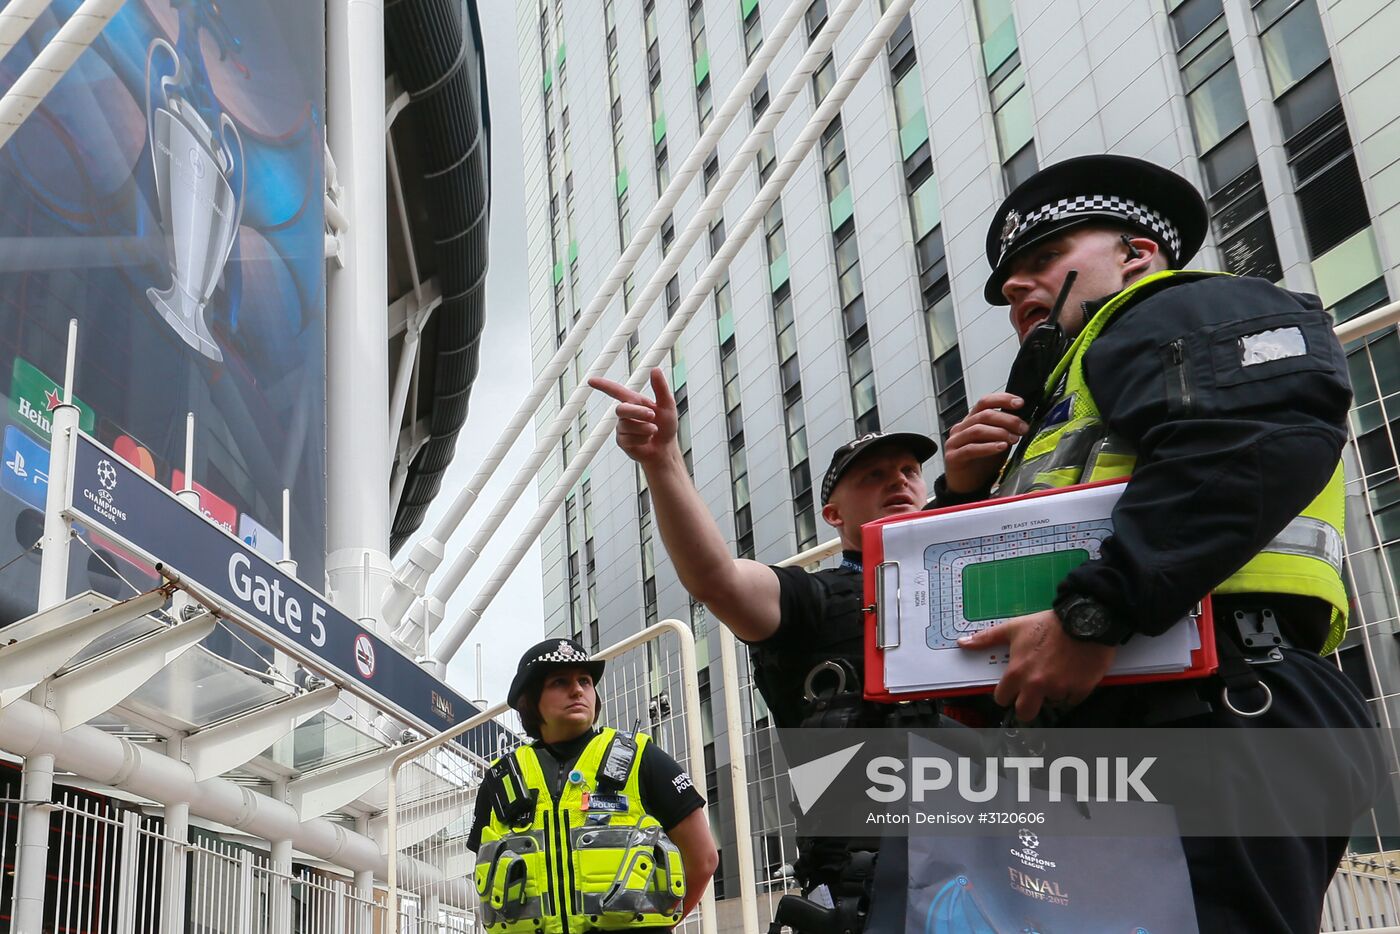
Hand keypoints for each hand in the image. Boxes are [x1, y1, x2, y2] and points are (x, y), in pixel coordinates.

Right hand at [588, 368, 677, 465]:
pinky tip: (647, 440)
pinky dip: (642, 439)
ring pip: (627, 425)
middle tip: (653, 415)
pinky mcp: (622, 442)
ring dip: (645, 428)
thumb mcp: (667, 404)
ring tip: (654, 430)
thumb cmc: (666, 425)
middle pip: (621, 409)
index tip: (590, 381)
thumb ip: (660, 388)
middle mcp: (625, 414)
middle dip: (638, 412)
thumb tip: (654, 369)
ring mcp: (622, 428)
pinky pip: (628, 439)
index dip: (603, 385)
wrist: (666, 448)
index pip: (616, 391)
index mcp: (634, 401)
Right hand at [942, 393, 1028, 493]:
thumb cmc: (982, 463)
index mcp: (971, 420)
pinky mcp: (953, 457)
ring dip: (999, 432)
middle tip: (1023, 428)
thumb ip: (1005, 430)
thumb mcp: (997, 442)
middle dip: (1007, 419)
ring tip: (1014, 439)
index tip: (1020, 403)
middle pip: (984, 415)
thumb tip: (1024, 420)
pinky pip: (971, 448)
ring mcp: (955, 442)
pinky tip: (1001, 447)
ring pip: (977, 430)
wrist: (967, 487)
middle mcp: (961, 428)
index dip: (1002, 399)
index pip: (985, 402)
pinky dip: (988, 447)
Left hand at [957, 609, 1116, 720]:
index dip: (1006, 693)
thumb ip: (987, 638)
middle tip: (1033, 693)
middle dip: (1026, 705)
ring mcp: (1060, 689)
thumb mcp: (1014, 628)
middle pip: (1024, 713)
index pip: (1002, 698)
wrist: (1086, 618)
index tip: (1013, 687)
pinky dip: (1072, 690)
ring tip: (1057, 673)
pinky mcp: (1081, 690)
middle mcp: (1037, 685)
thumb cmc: (1049, 624)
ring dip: (1052, 693)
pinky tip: (1072, 674)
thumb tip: (963, 643)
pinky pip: (1073, 699)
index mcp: (1018, 672)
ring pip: (1052, 703)